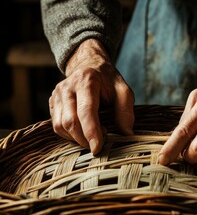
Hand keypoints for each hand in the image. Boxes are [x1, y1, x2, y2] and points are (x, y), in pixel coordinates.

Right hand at [49, 39, 134, 154]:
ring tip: (93, 135)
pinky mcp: (52, 102)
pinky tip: (82, 131)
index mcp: (86, 80)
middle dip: (84, 139)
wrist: (89, 66)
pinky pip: (56, 126)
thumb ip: (126, 111)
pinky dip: (69, 134)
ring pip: (60, 126)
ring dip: (76, 138)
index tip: (97, 148)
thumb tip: (126, 134)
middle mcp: (67, 87)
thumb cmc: (108, 81)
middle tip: (99, 142)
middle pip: (70, 122)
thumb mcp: (123, 91)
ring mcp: (57, 94)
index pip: (86, 111)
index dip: (91, 132)